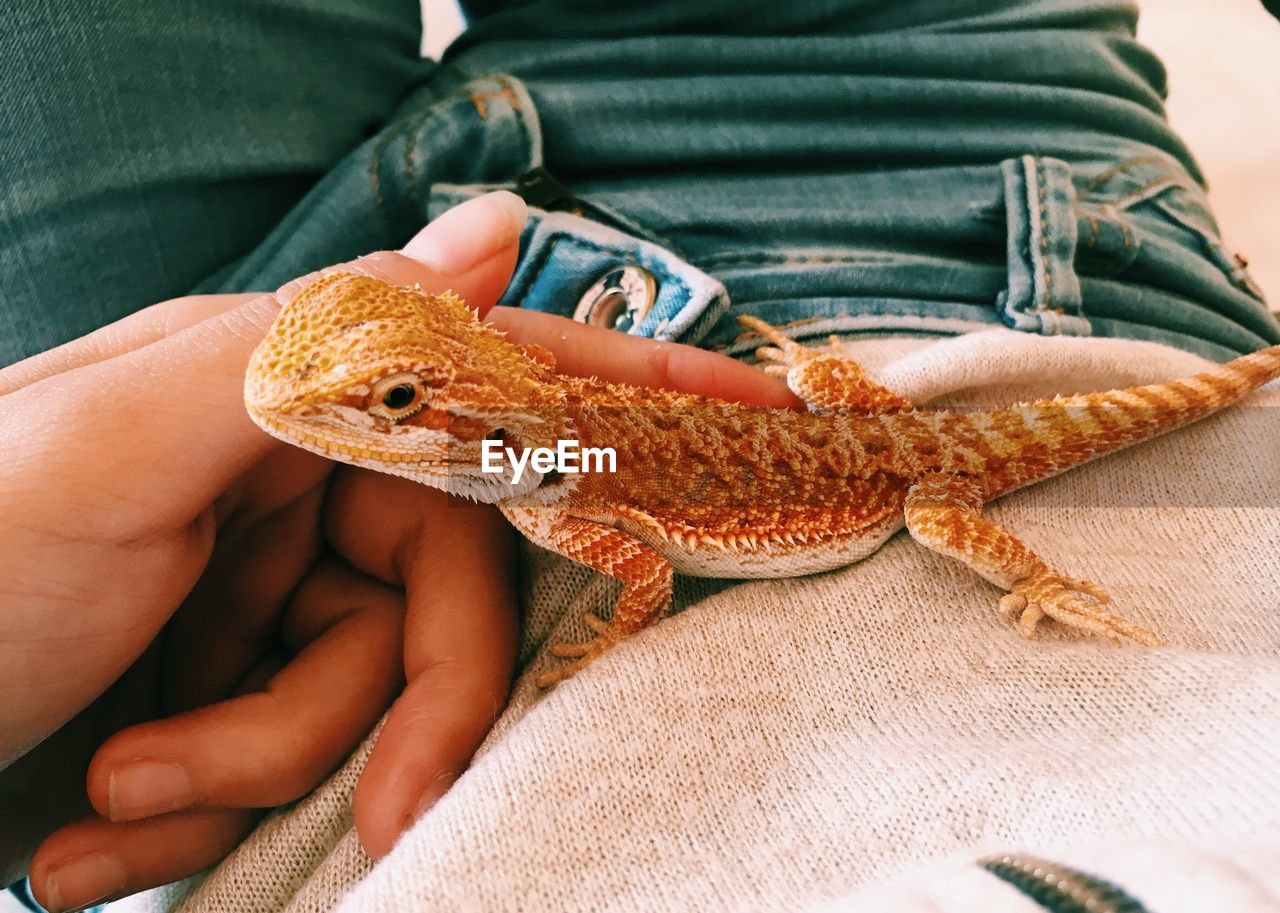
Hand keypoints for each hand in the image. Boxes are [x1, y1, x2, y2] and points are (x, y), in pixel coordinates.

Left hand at [0, 192, 795, 909]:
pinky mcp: (234, 688)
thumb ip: (309, 344)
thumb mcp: (106, 450)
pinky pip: (296, 763)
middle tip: (234, 785)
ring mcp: (260, 592)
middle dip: (346, 715)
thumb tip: (492, 225)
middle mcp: (281, 480)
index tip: (758, 417)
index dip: (625, 402)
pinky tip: (90, 829)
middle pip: (433, 600)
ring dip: (241, 776)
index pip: (486, 386)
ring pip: (366, 701)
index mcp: (270, 394)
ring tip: (101, 803)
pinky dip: (201, 816)